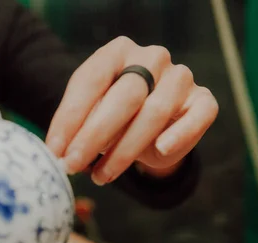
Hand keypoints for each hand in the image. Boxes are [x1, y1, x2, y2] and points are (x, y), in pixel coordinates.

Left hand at [46, 37, 217, 184]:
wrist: (155, 129)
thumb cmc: (117, 120)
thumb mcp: (91, 118)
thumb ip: (76, 128)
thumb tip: (57, 152)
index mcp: (118, 52)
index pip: (91, 80)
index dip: (70, 117)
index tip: (55, 149)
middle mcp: (152, 58)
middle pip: (124, 95)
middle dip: (94, 135)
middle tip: (74, 164)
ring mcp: (180, 78)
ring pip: (155, 112)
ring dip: (125, 150)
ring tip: (102, 175)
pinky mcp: (202, 100)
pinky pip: (197, 116)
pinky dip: (180, 135)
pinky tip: (160, 151)